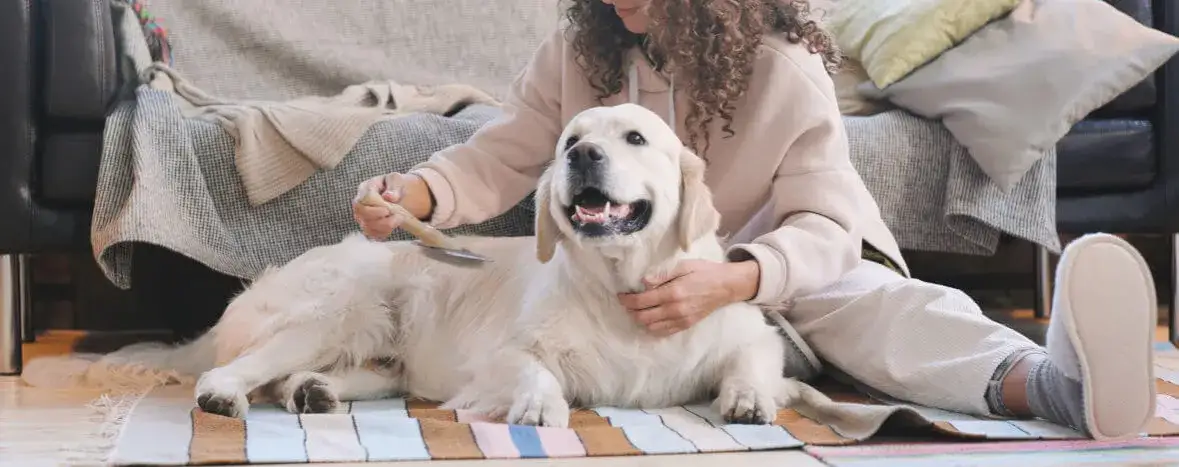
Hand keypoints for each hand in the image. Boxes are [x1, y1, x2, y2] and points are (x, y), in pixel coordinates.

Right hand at [352, 172, 434, 238]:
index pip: (364, 198)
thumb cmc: (395, 186)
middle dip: (379, 217)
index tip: (388, 209)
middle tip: (396, 216)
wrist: (400, 195)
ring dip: (384, 226)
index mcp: (365, 188)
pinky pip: (372, 234)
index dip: (376, 205)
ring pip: (366, 226)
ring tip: (399, 219)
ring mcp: (362, 216)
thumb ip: (394, 187)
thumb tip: (389, 197)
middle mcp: (360, 203)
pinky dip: (383, 232)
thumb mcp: (396, 180)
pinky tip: (393, 227)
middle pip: (361, 213)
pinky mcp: (368, 226)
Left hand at [617, 260, 760, 336]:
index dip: (627, 300)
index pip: (642, 301)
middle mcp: (675, 310)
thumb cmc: (704, 272)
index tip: (621, 295)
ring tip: (638, 309)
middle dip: (630, 310)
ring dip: (640, 319)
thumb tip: (643, 282)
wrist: (726, 286)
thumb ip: (662, 275)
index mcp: (673, 293)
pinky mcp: (685, 325)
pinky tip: (651, 317)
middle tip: (627, 302)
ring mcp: (681, 320)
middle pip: (643, 317)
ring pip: (651, 327)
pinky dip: (652, 327)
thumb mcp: (683, 266)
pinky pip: (663, 332)